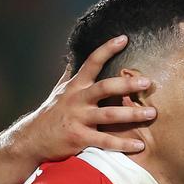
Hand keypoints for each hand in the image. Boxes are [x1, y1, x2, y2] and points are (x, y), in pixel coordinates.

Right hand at [11, 35, 155, 162]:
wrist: (31, 139)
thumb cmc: (51, 114)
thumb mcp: (58, 91)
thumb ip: (70, 74)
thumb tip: (73, 55)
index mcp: (75, 86)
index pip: (91, 62)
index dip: (107, 49)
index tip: (124, 39)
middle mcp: (77, 100)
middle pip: (104, 88)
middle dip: (127, 85)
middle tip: (147, 82)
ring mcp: (78, 119)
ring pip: (109, 115)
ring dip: (132, 114)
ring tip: (152, 113)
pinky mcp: (79, 138)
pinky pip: (104, 141)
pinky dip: (123, 144)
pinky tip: (139, 144)